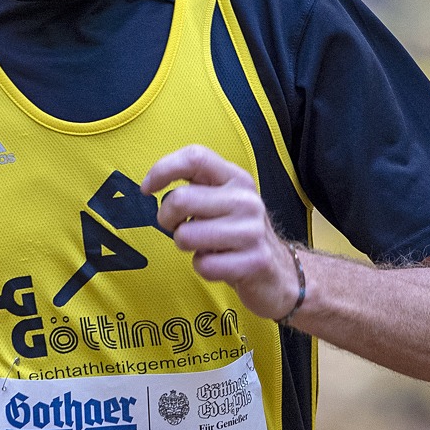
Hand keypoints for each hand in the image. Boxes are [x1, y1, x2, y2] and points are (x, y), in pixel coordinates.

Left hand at [143, 145, 299, 319]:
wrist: (282, 272)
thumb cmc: (237, 233)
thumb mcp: (223, 200)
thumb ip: (195, 186)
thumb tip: (152, 184)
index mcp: (236, 178)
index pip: (195, 157)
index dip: (163, 170)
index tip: (147, 189)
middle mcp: (246, 200)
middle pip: (180, 199)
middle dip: (166, 219)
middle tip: (177, 227)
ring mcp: (253, 231)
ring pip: (186, 236)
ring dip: (186, 246)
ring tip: (206, 246)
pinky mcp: (255, 262)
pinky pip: (204, 265)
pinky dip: (203, 268)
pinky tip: (221, 264)